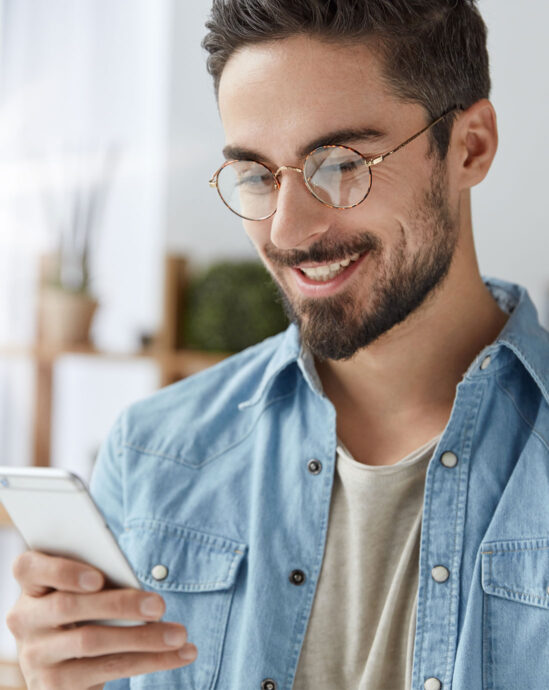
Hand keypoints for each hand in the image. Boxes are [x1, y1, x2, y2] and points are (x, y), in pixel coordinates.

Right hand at [7, 551, 197, 689]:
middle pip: (68, 606)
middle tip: (160, 605)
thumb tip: (136, 584)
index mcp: (31, 586)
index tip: (98, 578)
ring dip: (143, 638)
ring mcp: (35, 655)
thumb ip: (101, 580)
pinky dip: (150, 661)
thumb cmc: (88, 610)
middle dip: (119, 604)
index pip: (29, 568)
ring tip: (179, 634)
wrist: (66, 665)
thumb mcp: (86, 592)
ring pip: (91, 641)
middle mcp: (24, 620)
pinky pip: (106, 670)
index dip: (62, 571)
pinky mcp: (53, 686)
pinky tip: (180, 654)